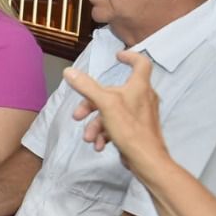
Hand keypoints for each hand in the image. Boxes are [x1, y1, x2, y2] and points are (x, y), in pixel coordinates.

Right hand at [65, 51, 166, 167]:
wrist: (146, 159)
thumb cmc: (130, 129)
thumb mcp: (105, 104)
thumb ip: (87, 87)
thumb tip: (69, 72)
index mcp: (139, 86)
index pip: (141, 63)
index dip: (130, 56)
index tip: (117, 56)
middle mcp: (142, 98)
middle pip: (112, 93)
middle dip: (91, 104)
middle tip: (78, 115)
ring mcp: (139, 115)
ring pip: (111, 112)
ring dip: (95, 124)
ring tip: (88, 137)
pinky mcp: (136, 129)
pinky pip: (116, 125)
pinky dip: (105, 133)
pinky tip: (98, 144)